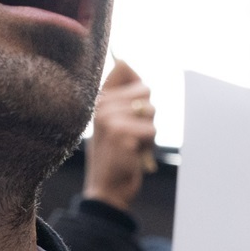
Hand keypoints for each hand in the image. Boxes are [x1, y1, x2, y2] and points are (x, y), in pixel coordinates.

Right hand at [84, 59, 155, 213]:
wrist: (107, 189)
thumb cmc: (116, 154)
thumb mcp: (114, 120)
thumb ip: (121, 93)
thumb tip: (124, 61)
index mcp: (98, 99)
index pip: (124, 67)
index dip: (137, 84)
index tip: (131, 106)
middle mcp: (100, 106)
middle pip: (145, 90)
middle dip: (147, 115)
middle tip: (131, 134)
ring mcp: (109, 120)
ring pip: (151, 111)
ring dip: (148, 132)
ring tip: (131, 144)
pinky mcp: (120, 135)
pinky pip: (151, 131)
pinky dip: (148, 145)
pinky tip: (133, 154)